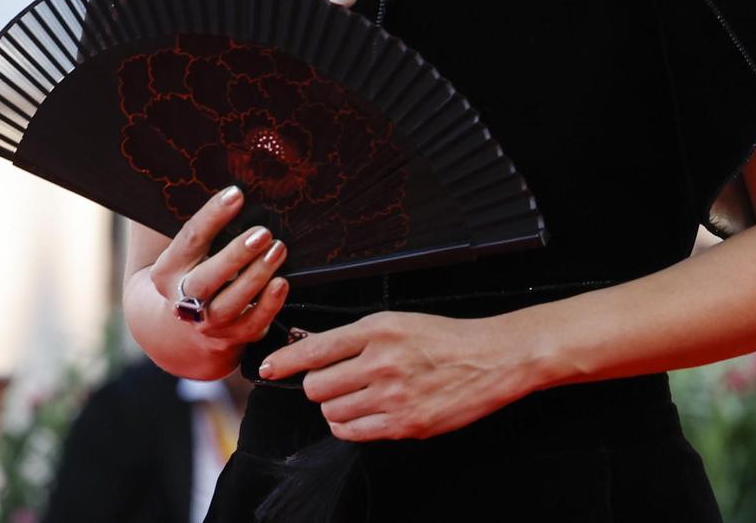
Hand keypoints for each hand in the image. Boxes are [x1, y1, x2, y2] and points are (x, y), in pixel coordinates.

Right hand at [143, 187, 291, 367]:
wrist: (182, 327)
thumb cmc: (193, 270)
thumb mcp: (186, 250)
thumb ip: (203, 225)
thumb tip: (233, 185)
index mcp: (167, 270)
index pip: (189, 239)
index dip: (212, 216)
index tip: (237, 194)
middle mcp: (182, 300)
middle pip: (206, 279)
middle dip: (235, 255)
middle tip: (263, 232)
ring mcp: (206, 323)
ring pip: (229, 304)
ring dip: (256, 277)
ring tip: (279, 250)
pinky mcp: (231, 337)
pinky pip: (251, 325)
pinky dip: (268, 306)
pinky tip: (282, 283)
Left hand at [257, 311, 532, 441]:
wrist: (489, 360)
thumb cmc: (443, 338)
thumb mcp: (397, 322)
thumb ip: (354, 336)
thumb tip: (311, 348)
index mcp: (378, 330)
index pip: (315, 348)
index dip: (284, 361)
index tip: (267, 367)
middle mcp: (381, 362)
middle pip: (317, 386)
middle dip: (318, 386)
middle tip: (335, 381)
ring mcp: (393, 396)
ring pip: (332, 412)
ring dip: (335, 407)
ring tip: (357, 395)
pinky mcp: (404, 424)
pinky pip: (353, 432)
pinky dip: (348, 426)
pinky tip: (362, 413)